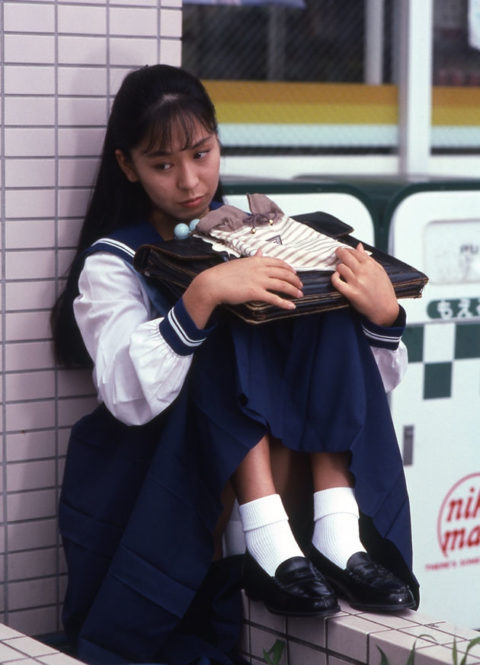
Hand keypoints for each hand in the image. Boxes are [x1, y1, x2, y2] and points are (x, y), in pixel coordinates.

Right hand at [183, 250, 302, 327]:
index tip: (295, 273)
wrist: (212, 283)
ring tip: (300, 294)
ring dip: (293, 290)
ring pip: (282, 285)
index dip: (289, 268)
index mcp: (257, 260)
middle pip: (284, 273)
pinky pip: (274, 298)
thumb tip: (261, 251)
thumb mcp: (241, 262)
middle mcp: (260, 269)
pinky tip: (291, 306)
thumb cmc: (224, 274)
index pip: (278, 262)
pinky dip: (284, 303)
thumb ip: (254, 258)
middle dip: (295, 280)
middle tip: (300, 285)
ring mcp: (259, 281)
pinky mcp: (255, 293)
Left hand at [331, 243, 398, 326]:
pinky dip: (334, 277)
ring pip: (340, 267)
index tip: (344, 251)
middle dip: (339, 252)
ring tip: (340, 269)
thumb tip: (358, 245)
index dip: (347, 249)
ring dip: (338, 267)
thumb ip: (368, 257)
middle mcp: (363, 272)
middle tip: (337, 253)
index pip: (354, 251)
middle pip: (345, 256)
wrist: (385, 309)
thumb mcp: (380, 270)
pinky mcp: (350, 293)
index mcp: (371, 265)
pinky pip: (336, 281)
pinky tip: (337, 277)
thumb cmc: (384, 290)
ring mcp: (356, 282)